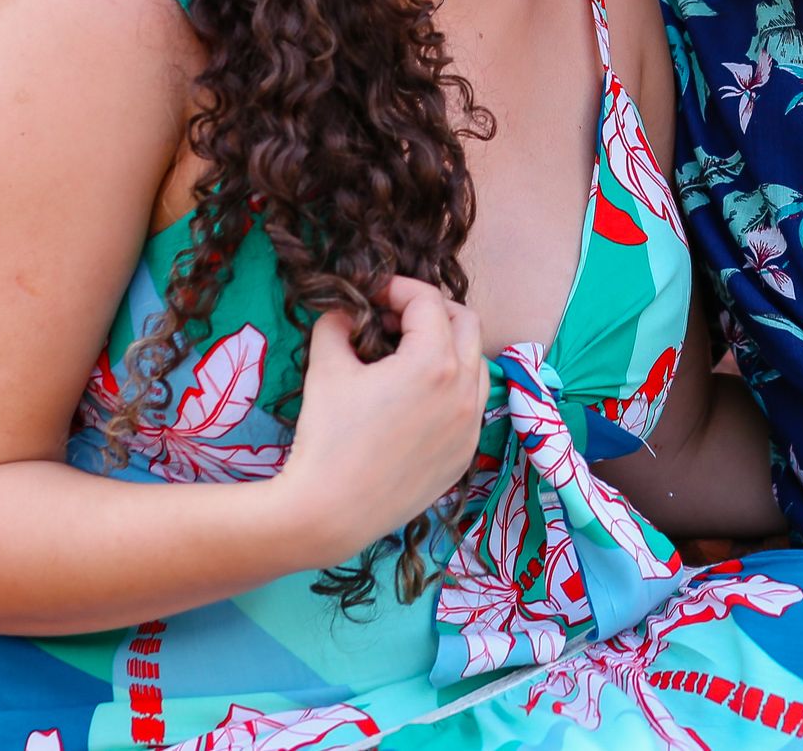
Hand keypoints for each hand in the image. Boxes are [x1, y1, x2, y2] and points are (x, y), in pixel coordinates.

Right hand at [270, 278, 488, 570]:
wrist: (330, 512)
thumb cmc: (327, 436)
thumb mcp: (326, 368)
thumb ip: (336, 325)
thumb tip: (344, 311)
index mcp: (434, 362)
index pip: (428, 301)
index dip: (397, 289)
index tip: (372, 297)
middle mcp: (464, 390)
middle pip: (466, 323)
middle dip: (431, 312)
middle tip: (394, 319)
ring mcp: (470, 426)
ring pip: (476, 364)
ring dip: (448, 348)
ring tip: (407, 357)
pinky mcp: (465, 454)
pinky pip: (470, 405)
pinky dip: (452, 388)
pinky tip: (416, 400)